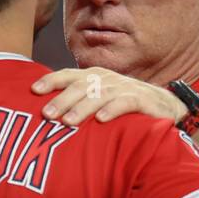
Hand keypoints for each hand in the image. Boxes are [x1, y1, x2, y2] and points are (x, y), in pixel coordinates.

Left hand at [32, 67, 186, 126]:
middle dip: (62, 99)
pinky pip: (126, 103)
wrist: (165, 108)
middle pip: (82, 86)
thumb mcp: (99, 101)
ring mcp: (125, 88)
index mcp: (94, 78)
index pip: (69, 75)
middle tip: (46, 114)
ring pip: (100, 94)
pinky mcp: (143, 100)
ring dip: (82, 107)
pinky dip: (113, 110)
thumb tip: (45, 113)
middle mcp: (108, 80)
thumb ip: (77, 103)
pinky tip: (101, 120)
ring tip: (67, 121)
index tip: (33, 90)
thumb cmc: (124, 107)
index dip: (52, 80)